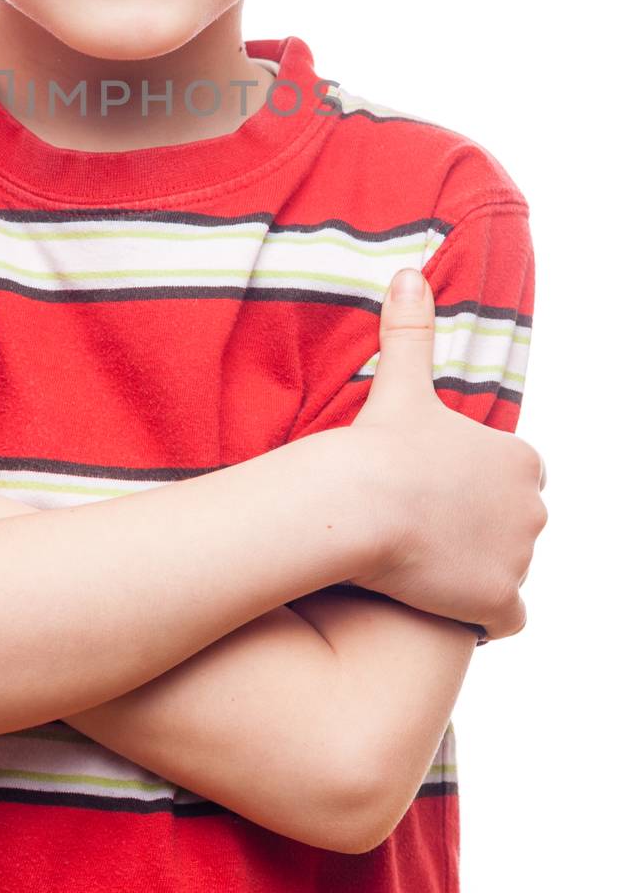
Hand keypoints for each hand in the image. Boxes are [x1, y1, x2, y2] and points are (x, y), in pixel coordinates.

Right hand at [345, 267, 547, 642]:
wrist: (357, 504)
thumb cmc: (380, 443)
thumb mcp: (401, 382)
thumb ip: (411, 331)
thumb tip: (408, 274)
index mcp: (521, 459)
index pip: (516, 478)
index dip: (476, 485)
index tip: (435, 487)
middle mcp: (534, 509)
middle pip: (515, 526)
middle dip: (481, 530)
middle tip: (426, 527)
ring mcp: (519, 559)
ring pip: (507, 570)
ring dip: (477, 571)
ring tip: (424, 562)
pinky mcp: (499, 602)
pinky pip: (505, 620)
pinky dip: (483, 615)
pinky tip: (443, 601)